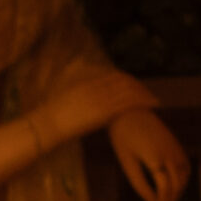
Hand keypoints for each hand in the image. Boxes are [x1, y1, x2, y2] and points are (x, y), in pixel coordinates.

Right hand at [31, 70, 156, 147]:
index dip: (125, 79)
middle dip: (136, 85)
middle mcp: (97, 86)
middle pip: (123, 80)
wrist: (46, 126)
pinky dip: (143, 101)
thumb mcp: (60, 95)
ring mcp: (102, 98)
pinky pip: (129, 102)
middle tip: (146, 91)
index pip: (112, 75)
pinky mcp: (105, 111)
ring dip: (143, 93)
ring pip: (129, 90)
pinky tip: (152, 105)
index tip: (132, 84)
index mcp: (86, 81)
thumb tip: (72, 85)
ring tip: (153, 99)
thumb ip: (69, 87)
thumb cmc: (49, 117)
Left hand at [107, 106, 189, 200]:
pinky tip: (172, 190)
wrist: (130, 112)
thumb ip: (140, 184)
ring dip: (177, 193)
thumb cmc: (124, 139)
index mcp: (156, 158)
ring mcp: (176, 149)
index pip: (165, 189)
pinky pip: (185, 168)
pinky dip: (181, 181)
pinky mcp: (177, 146)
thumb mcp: (127, 164)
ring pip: (184, 178)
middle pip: (176, 186)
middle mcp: (171, 154)